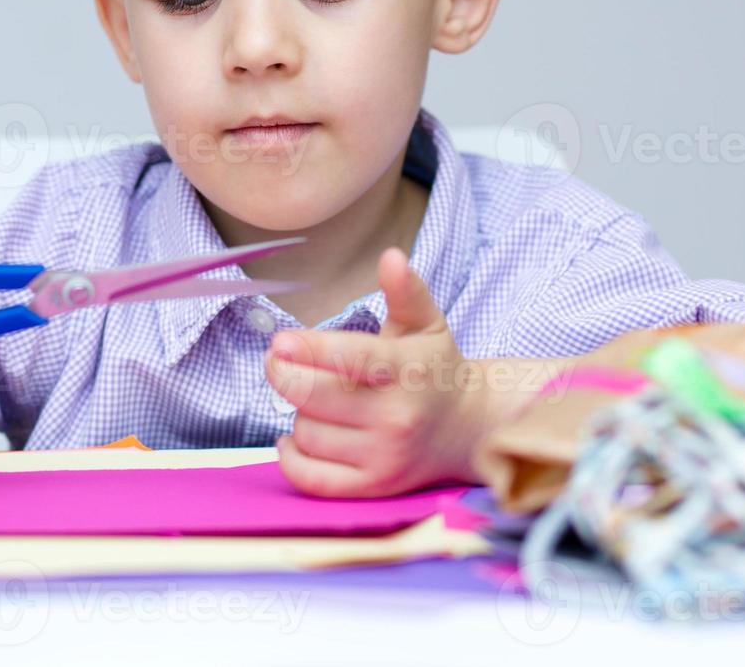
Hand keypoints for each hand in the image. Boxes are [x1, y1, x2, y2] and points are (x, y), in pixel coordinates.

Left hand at [265, 247, 487, 496]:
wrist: (466, 429)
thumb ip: (406, 291)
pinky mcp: (373, 487)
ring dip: (297, 413)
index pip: (352, 358)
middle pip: (316, 397)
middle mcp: (397, 416)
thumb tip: (391, 257)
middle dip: (284, 374)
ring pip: (307, 432)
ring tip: (313, 399)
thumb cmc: (433, 369)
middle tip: (278, 359)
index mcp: (407, 370)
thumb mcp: (426, 324)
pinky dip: (291, 457)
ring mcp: (385, 456)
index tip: (280, 342)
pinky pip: (311, 478)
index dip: (310, 349)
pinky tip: (294, 436)